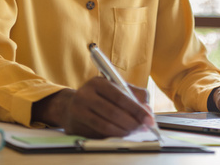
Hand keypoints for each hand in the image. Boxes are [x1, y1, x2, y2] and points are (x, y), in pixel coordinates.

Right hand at [32, 77, 153, 137]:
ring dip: (124, 132)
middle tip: (142, 128)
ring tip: (133, 131)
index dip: (136, 109)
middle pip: (113, 113)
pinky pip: (98, 135)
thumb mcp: (115, 87)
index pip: (120, 97)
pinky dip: (113, 136)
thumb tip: (147, 109)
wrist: (71, 105)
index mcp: (97, 82)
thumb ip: (134, 95)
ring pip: (106, 126)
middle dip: (132, 123)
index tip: (149, 119)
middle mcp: (85, 95)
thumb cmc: (99, 96)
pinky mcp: (75, 127)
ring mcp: (78, 111)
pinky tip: (120, 133)